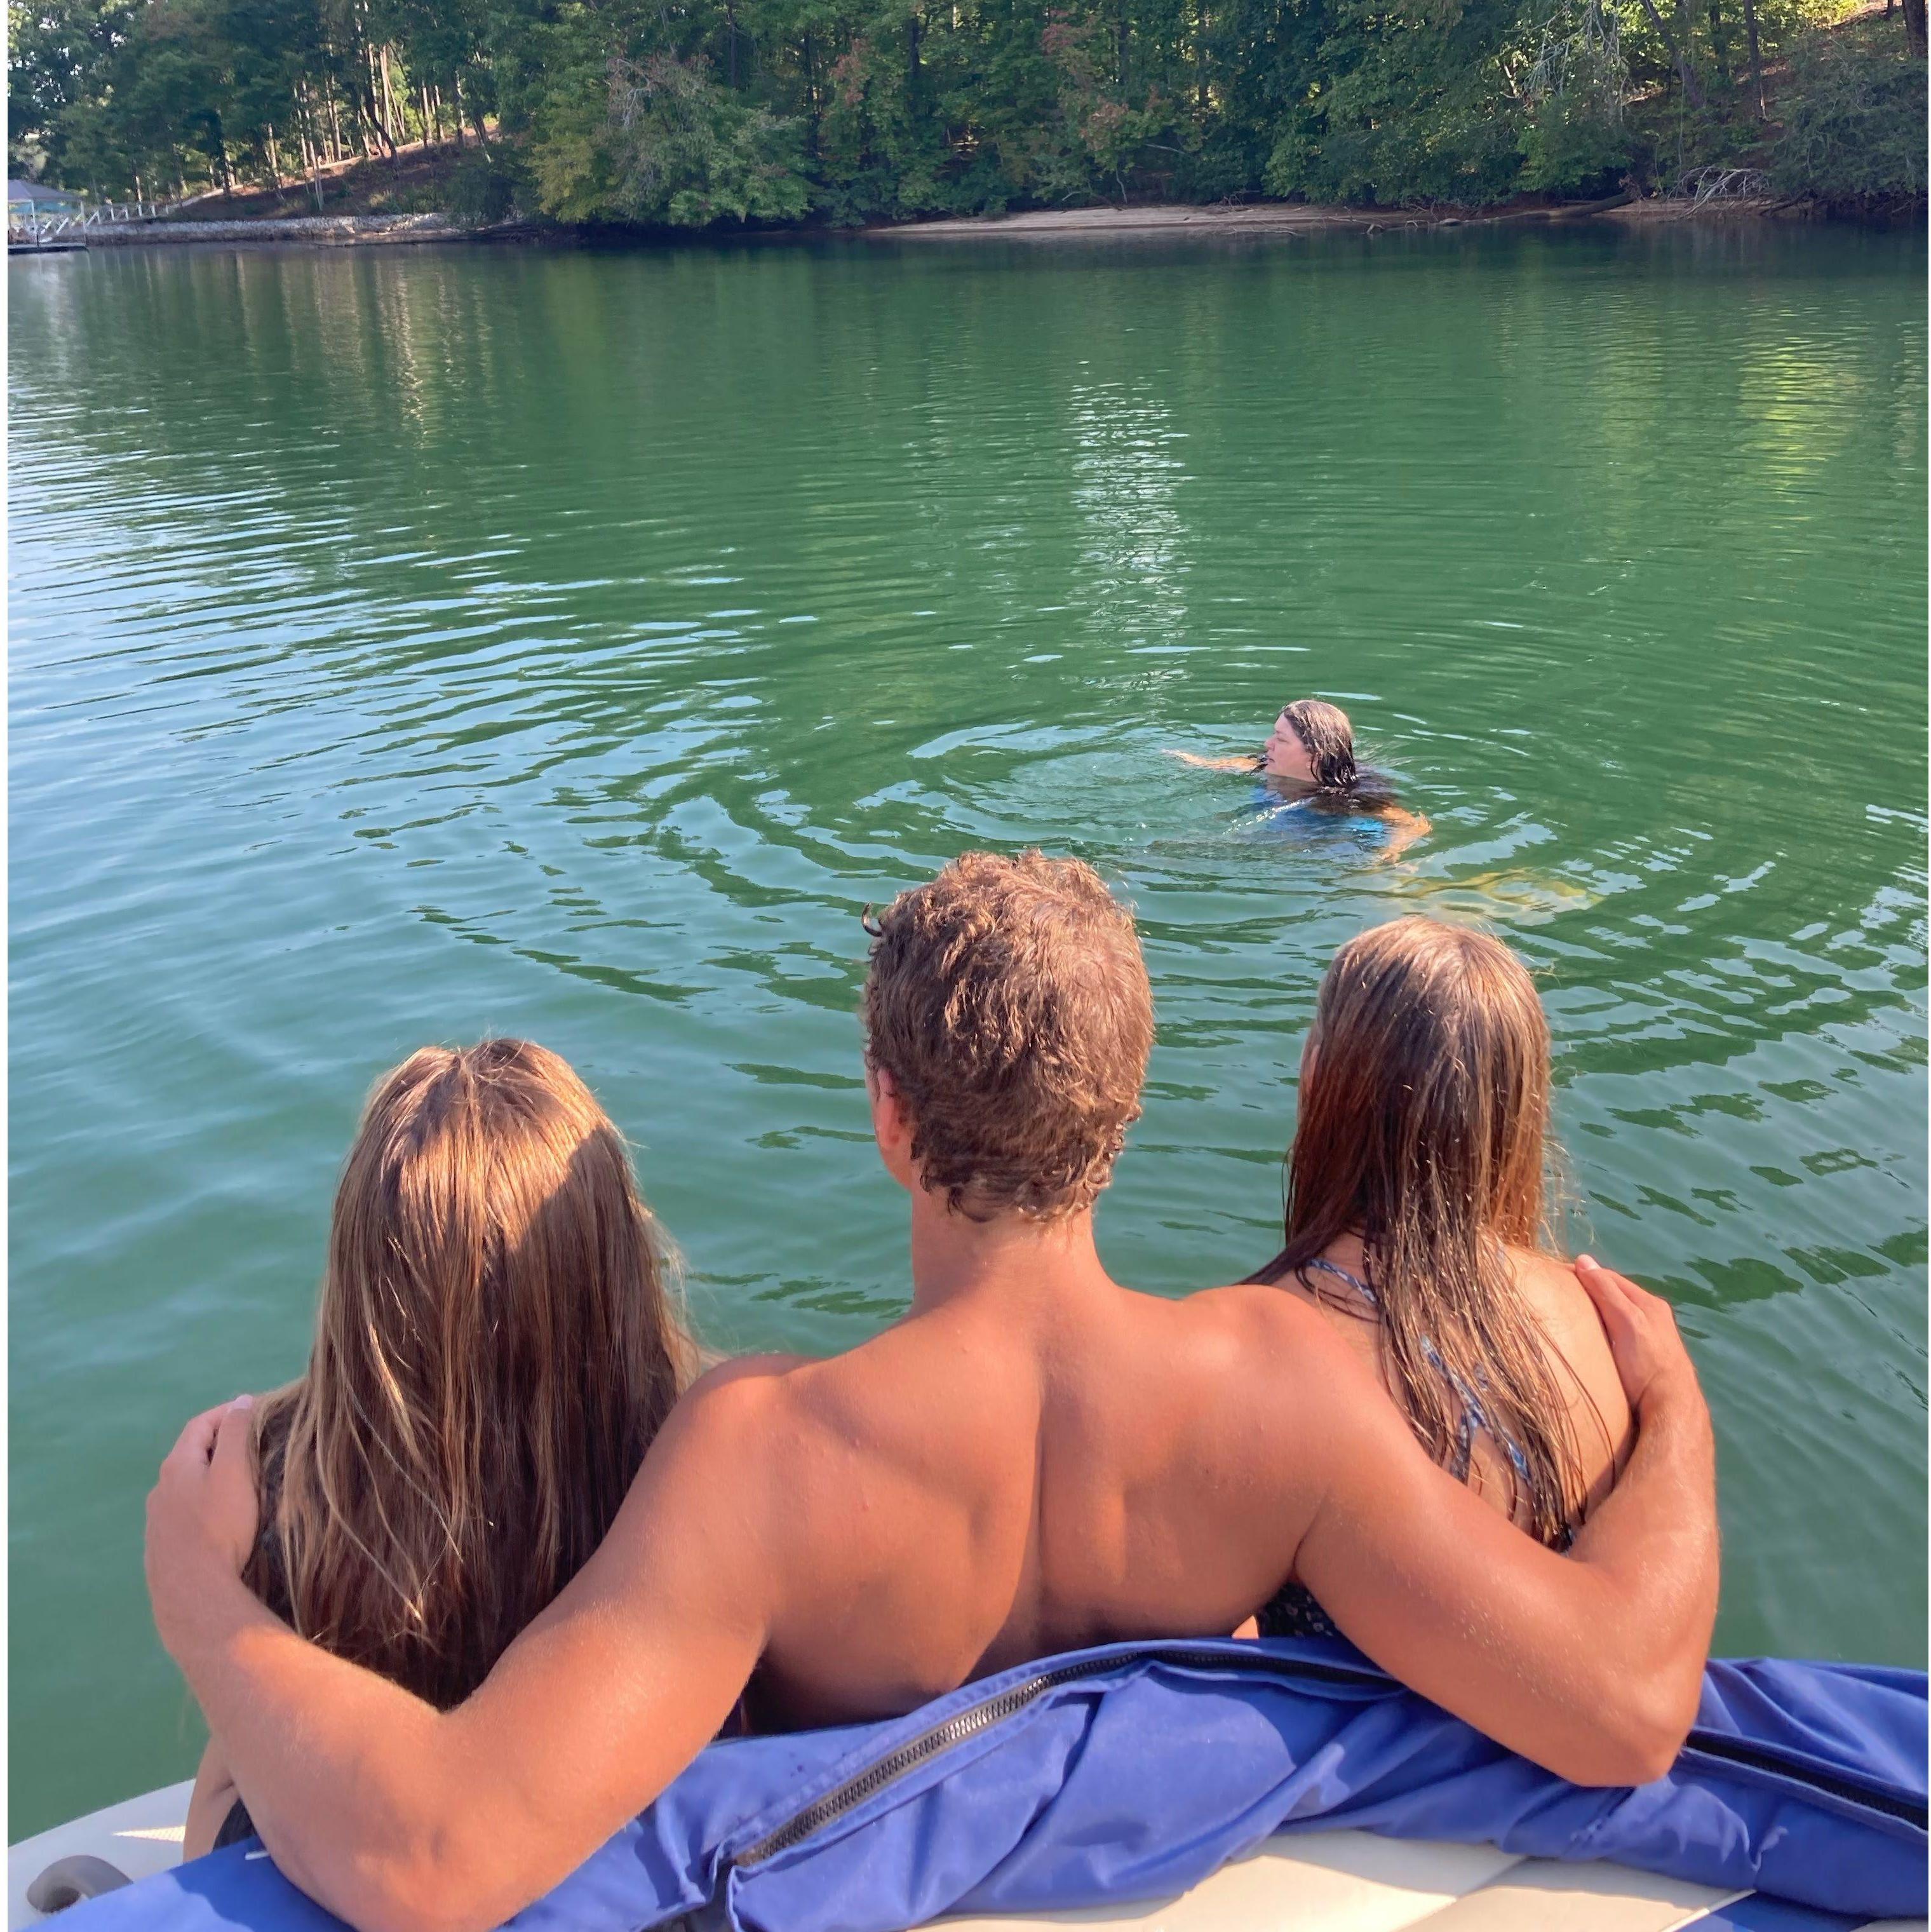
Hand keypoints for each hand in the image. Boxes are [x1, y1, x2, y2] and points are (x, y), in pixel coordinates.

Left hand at [146, 1397, 260, 1657]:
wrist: (192, 1594)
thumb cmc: (219, 1527)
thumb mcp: (234, 1471)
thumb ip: (236, 1433)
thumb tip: (240, 1402)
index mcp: (176, 1466)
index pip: (201, 1424)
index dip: (228, 1412)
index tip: (257, 1410)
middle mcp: (160, 1490)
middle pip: (191, 1454)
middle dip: (221, 1443)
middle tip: (255, 1443)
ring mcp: (157, 1522)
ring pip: (186, 1487)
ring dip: (211, 1476)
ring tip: (242, 1482)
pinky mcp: (162, 1549)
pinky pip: (185, 1514)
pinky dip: (204, 1504)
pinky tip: (221, 1520)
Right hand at [1574, 1257, 1697, 1416]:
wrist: (1671, 1408)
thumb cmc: (1647, 1363)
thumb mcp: (1626, 1321)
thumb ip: (1606, 1291)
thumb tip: (1582, 1259)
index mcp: (1649, 1303)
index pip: (1609, 1278)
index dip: (1583, 1275)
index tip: (1556, 1279)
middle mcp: (1652, 1318)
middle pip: (1613, 1297)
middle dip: (1588, 1295)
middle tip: (1560, 1300)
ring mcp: (1649, 1340)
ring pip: (1615, 1318)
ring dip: (1594, 1316)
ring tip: (1570, 1322)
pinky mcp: (1644, 1360)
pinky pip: (1617, 1338)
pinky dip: (1601, 1334)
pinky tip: (1590, 1345)